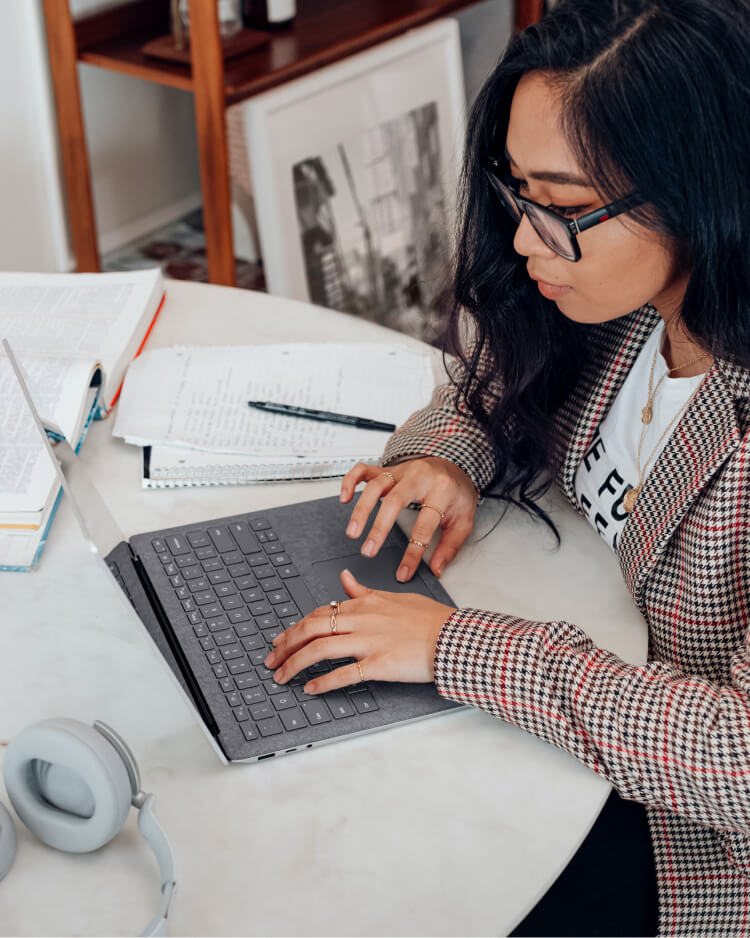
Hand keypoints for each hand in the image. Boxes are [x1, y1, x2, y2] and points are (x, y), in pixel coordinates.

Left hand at [264, 569, 455, 693]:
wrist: (453, 637)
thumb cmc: (428, 619)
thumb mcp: (393, 597)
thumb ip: (364, 592)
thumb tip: (345, 579)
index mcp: (364, 604)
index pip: (319, 613)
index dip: (295, 628)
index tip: (282, 639)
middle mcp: (362, 620)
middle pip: (311, 628)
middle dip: (286, 645)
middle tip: (271, 659)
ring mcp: (369, 642)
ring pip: (320, 648)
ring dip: (295, 663)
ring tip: (281, 676)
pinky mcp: (379, 664)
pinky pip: (344, 673)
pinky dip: (323, 682)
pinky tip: (310, 688)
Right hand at [340, 457, 478, 581]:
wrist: (455, 466)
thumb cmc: (457, 493)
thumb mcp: (464, 520)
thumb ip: (450, 546)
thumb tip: (436, 569)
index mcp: (441, 489)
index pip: (424, 525)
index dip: (413, 552)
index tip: (403, 572)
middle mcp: (418, 477)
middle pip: (395, 501)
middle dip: (379, 527)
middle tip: (368, 550)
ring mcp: (401, 471)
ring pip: (375, 486)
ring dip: (361, 509)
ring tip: (353, 531)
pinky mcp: (388, 469)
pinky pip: (364, 470)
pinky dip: (351, 481)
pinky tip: (345, 498)